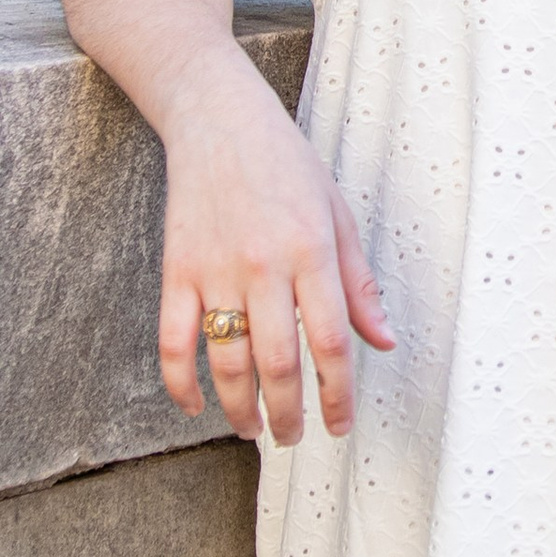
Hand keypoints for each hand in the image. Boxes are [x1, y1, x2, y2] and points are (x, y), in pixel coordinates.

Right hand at [157, 58, 393, 445]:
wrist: (217, 118)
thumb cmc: (285, 163)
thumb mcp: (337, 213)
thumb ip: (358, 283)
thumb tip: (382, 341)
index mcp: (312, 252)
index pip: (330, 343)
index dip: (337, 396)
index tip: (339, 426)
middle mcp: (264, 266)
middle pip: (278, 363)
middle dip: (289, 413)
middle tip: (294, 438)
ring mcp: (215, 270)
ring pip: (225, 361)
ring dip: (240, 408)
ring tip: (253, 429)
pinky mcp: (176, 269)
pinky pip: (173, 341)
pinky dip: (180, 383)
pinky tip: (196, 406)